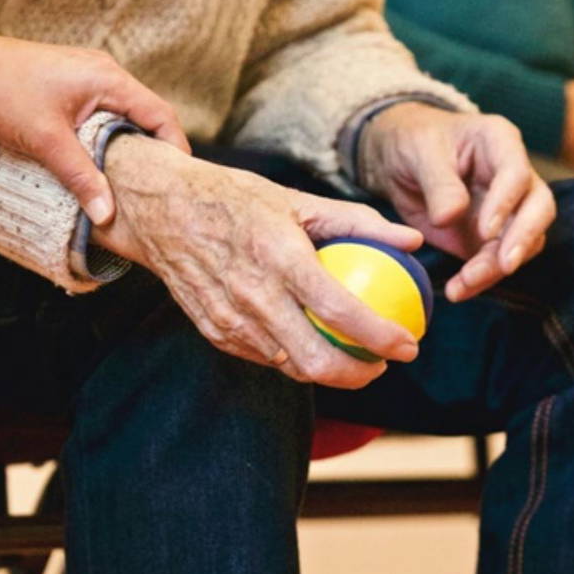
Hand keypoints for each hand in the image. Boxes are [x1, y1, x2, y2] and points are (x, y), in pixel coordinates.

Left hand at [0, 34, 189, 224]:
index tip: (177, 183)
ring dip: (127, 146)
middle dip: (153, 152)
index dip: (175, 149)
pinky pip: (102, 112)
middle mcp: (105, 73)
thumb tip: (107, 215)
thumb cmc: (3, 92)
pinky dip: (106, 137)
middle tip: (155, 190)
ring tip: (128, 182)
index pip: (161, 115)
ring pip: (123, 115)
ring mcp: (88, 76)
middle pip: (146, 116)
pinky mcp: (71, 84)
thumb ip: (81, 177)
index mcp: (109, 79)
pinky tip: (96, 162)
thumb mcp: (46, 141)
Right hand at [92, 135, 424, 389]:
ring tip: (354, 358)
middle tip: (383, 363)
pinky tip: (311, 344)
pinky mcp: (215, 332)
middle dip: (359, 374)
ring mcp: (230, 319)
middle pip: (316, 361)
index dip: (381, 337)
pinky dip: (293, 358)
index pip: (340, 311)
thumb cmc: (235, 199)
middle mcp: (253, 295)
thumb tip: (411, 240)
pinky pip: (264, 358)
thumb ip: (358, 222)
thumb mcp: (297, 199)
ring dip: (328, 371)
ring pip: (291, 367)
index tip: (408, 345)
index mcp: (279, 256)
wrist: (162, 210)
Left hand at [358, 103, 555, 302]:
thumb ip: (438, 183)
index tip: (485, 230)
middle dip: (523, 239)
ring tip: (464, 284)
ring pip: (523, 241)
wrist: (399, 160)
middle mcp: (514, 175)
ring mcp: (508, 208)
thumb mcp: (419, 152)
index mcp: (499, 141)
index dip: (506, 202)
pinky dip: (481, 279)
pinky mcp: (492, 237)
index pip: (517, 172)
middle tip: (504, 265)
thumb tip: (450, 217)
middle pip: (539, 208)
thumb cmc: (413, 142)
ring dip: (497, 267)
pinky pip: (497, 261)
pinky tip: (459, 290)